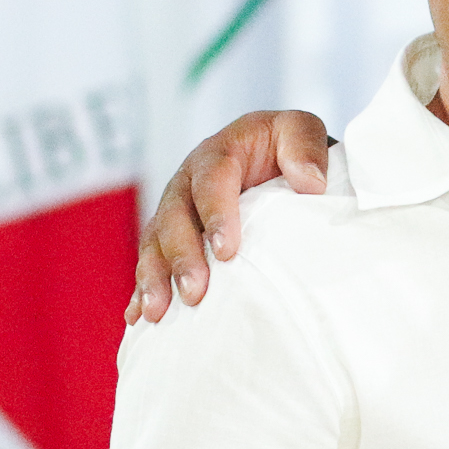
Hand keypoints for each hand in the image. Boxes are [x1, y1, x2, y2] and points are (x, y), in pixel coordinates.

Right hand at [129, 110, 331, 322]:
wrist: (276, 158)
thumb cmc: (289, 147)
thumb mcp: (300, 130)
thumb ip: (304, 146)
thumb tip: (310, 182)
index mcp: (219, 153)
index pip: (213, 179)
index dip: (216, 213)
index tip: (227, 250)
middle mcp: (189, 181)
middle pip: (174, 216)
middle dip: (182, 256)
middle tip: (196, 292)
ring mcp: (176, 210)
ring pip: (155, 242)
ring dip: (154, 278)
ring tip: (157, 313)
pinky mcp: (172, 236)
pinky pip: (151, 261)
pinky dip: (142, 289)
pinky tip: (138, 318)